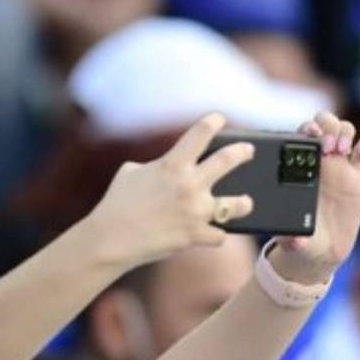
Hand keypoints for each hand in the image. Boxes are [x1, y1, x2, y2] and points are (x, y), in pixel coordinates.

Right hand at [84, 114, 254, 269]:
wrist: (111, 239)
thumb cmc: (116, 204)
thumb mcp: (130, 173)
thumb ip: (156, 166)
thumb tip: (167, 169)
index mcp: (172, 164)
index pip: (201, 132)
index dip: (213, 122)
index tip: (219, 120)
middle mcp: (190, 184)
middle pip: (229, 160)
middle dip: (243, 152)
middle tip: (248, 151)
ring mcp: (196, 211)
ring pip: (237, 204)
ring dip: (243, 203)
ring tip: (245, 202)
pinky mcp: (195, 236)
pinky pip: (219, 235)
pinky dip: (214, 235)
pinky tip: (213, 235)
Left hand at [269, 112, 359, 284]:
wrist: (323, 249)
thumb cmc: (300, 239)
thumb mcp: (290, 238)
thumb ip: (290, 238)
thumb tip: (296, 241)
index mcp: (298, 169)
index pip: (301, 135)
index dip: (306, 129)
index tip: (309, 137)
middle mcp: (319, 162)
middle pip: (325, 123)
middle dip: (328, 127)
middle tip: (327, 147)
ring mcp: (340, 166)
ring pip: (345, 130)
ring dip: (345, 132)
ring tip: (342, 150)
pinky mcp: (358, 175)